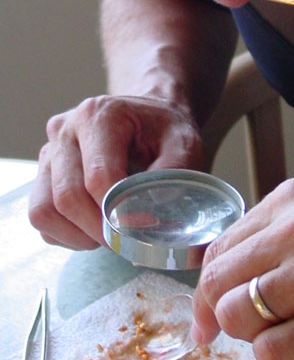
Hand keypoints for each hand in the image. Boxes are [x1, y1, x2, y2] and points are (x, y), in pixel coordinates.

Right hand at [29, 95, 202, 249]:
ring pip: (44, 210)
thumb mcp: (184, 142)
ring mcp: (49, 153)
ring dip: (78, 235)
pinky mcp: (43, 174)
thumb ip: (175, 170)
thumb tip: (155, 208)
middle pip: (67, 196)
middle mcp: (64, 131)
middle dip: (99, 230)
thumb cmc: (164, 131)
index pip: (97, 176)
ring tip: (110, 235)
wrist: (147, 117)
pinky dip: (66, 235)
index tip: (143, 228)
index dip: (119, 212)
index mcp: (98, 117)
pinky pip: (42, 217)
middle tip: (128, 242)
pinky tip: (95, 229)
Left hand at [192, 177, 293, 359]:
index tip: (207, 315)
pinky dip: (279, 358)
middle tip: (239, 329)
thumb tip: (218, 280)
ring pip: (235, 315)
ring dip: (253, 334)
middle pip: (217, 282)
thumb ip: (274, 239)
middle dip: (219, 314)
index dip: (205, 288)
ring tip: (288, 329)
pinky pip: (270, 353)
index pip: (220, 247)